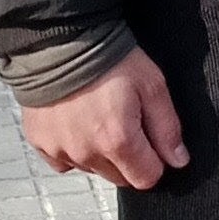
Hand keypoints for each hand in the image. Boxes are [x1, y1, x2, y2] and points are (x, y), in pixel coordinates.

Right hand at [22, 49, 190, 193]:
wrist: (61, 40)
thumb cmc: (109, 59)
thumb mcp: (152, 86)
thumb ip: (167, 128)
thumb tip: (178, 161)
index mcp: (117, 141)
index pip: (146, 179)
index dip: (154, 161)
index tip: (150, 141)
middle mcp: (87, 152)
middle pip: (119, 177)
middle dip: (128, 158)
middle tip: (125, 123)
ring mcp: (60, 149)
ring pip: (92, 169)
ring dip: (100, 154)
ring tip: (98, 117)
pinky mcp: (40, 142)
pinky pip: (63, 161)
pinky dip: (72, 148)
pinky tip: (76, 123)